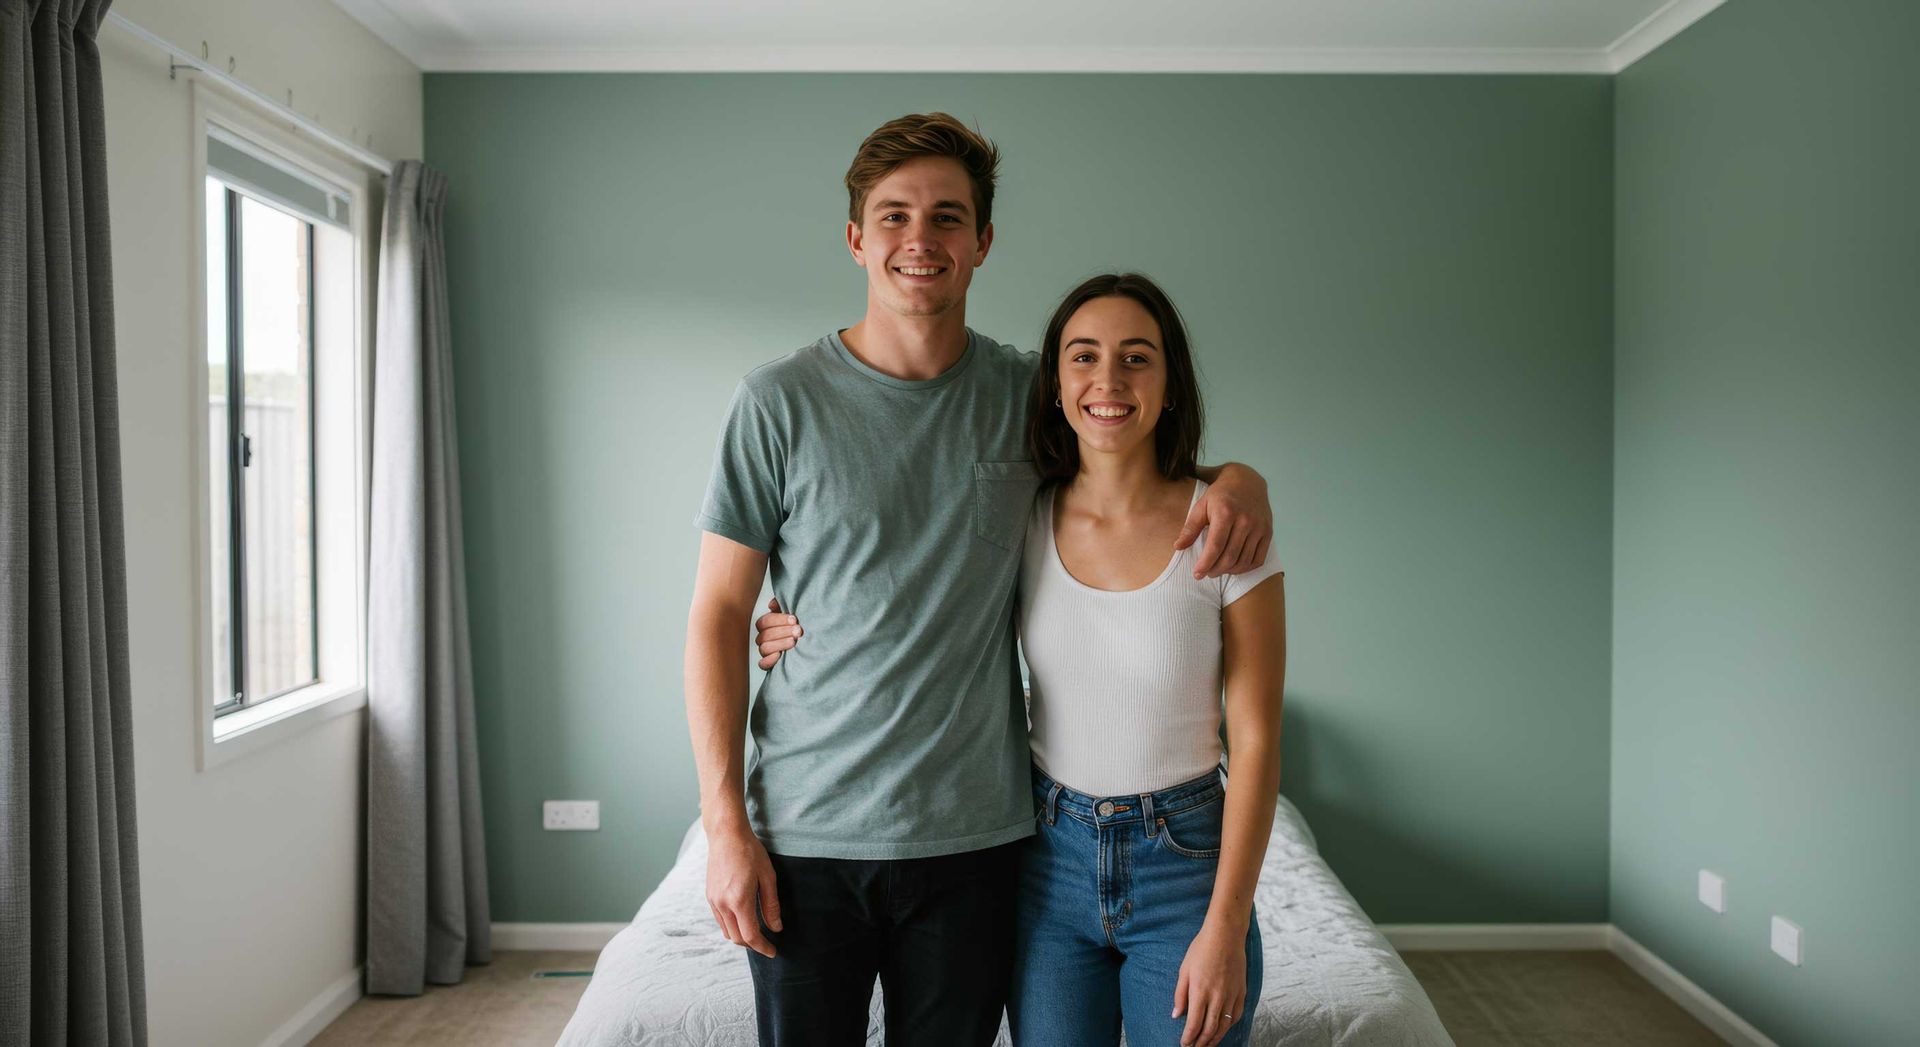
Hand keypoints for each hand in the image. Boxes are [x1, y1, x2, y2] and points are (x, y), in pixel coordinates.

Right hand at [705, 822, 781, 957]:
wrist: (726, 835)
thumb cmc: (750, 852)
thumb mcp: (768, 877)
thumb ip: (771, 905)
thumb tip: (776, 927)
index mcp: (739, 900)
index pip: (750, 935)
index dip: (762, 947)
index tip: (773, 951)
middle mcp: (723, 904)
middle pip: (737, 938)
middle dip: (753, 945)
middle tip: (767, 944)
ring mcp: (713, 901)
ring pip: (727, 931)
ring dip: (741, 937)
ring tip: (757, 933)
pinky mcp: (709, 896)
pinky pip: (720, 920)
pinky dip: (732, 926)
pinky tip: (743, 919)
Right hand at [753, 598, 801, 669]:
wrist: (816, 643)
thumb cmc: (801, 625)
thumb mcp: (794, 612)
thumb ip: (782, 604)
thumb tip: (771, 605)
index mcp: (767, 625)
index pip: (764, 622)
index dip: (778, 620)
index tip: (794, 619)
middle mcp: (764, 639)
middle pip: (765, 635)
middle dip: (783, 632)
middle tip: (798, 631)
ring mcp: (766, 652)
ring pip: (764, 648)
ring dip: (780, 644)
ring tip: (794, 642)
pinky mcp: (770, 665)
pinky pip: (763, 664)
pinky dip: (769, 660)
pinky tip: (780, 655)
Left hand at [1172, 921, 1247, 1046]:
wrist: (1226, 935)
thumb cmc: (1201, 950)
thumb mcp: (1184, 970)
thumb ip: (1180, 995)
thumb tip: (1176, 1015)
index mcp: (1200, 992)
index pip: (1194, 1024)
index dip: (1189, 1038)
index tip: (1184, 1044)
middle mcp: (1217, 997)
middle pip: (1210, 1030)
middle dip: (1201, 1043)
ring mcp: (1231, 996)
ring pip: (1224, 1026)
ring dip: (1215, 1039)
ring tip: (1207, 1044)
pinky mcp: (1241, 992)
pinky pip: (1236, 1016)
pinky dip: (1228, 1026)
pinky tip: (1222, 1029)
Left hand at [1176, 464, 1272, 577]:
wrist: (1247, 480)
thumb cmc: (1219, 495)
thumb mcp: (1201, 505)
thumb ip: (1190, 527)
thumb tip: (1177, 547)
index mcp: (1226, 512)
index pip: (1215, 546)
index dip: (1205, 563)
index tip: (1196, 574)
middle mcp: (1245, 520)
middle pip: (1230, 556)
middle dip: (1215, 570)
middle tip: (1206, 573)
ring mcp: (1259, 527)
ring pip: (1244, 561)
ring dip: (1229, 571)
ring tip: (1218, 570)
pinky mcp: (1268, 532)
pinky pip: (1258, 559)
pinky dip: (1245, 568)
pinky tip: (1234, 567)